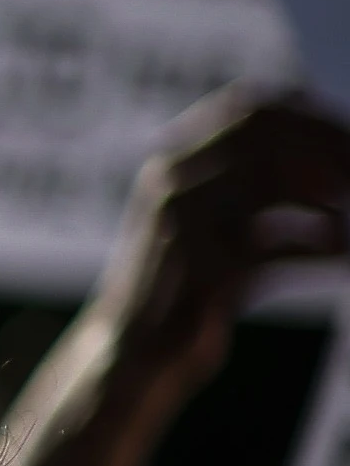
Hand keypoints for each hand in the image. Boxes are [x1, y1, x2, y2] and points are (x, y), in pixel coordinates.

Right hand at [100, 85, 349, 411]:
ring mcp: (180, 224)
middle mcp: (170, 183)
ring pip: (268, 178)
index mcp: (175, 165)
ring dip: (329, 190)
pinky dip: (319, 246)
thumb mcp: (232, 234)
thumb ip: (274, 198)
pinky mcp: (199, 271)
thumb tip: (345, 175)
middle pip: (261, 133)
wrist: (135, 358)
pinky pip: (277, 245)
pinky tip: (345, 254)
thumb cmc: (193, 295)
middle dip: (327, 145)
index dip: (311, 117)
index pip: (248, 107)